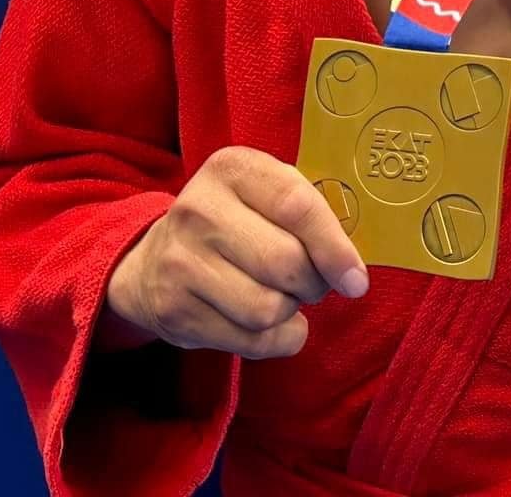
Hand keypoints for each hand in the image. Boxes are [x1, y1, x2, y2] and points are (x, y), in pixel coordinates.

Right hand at [102, 147, 368, 358]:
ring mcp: (180, 261)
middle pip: (285, 263)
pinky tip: (270, 324)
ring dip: (290, 312)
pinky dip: (277, 340)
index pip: (297, 206)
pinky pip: (250, 341)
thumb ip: (310, 214)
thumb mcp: (266, 194)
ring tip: (282, 296)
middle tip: (312, 282)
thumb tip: (351, 273)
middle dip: (313, 283)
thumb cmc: (236, 222)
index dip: (335, 247)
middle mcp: (198, 209)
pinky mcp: (174, 311)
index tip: (356, 278)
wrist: (155, 260)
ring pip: (267, 309)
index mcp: (231, 169)